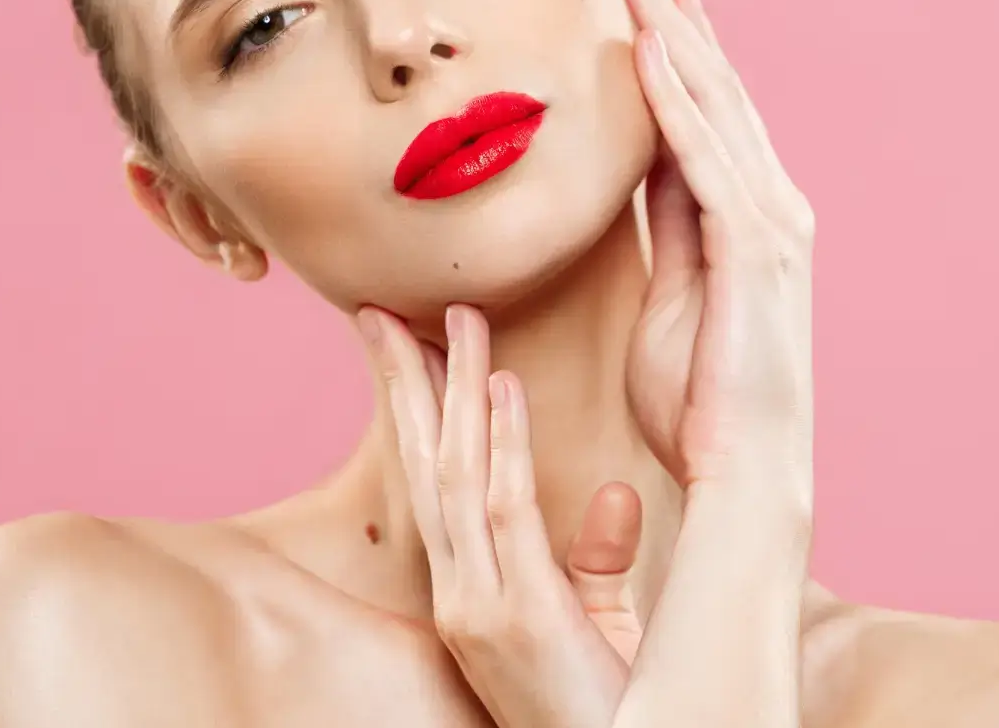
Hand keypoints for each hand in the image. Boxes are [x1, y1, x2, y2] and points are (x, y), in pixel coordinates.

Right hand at [358, 303, 644, 727]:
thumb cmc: (604, 707)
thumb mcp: (597, 624)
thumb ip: (596, 559)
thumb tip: (614, 494)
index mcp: (467, 589)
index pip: (431, 481)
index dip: (416, 411)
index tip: (405, 346)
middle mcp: (459, 590)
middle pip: (424, 465)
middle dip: (407, 383)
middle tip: (384, 311)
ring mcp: (478, 603)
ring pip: (456, 473)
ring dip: (453, 391)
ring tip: (456, 320)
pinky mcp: (516, 615)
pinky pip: (507, 509)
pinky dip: (503, 443)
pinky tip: (501, 387)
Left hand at [619, 0, 815, 509]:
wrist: (742, 473)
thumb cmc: (700, 398)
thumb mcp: (671, 290)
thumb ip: (666, 222)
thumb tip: (646, 162)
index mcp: (744, 212)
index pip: (703, 103)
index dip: (672, 32)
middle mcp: (768, 200)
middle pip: (712, 79)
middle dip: (670, 0)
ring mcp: (769, 220)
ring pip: (712, 100)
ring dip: (669, 24)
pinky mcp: (755, 248)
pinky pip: (704, 156)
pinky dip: (675, 98)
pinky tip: (647, 44)